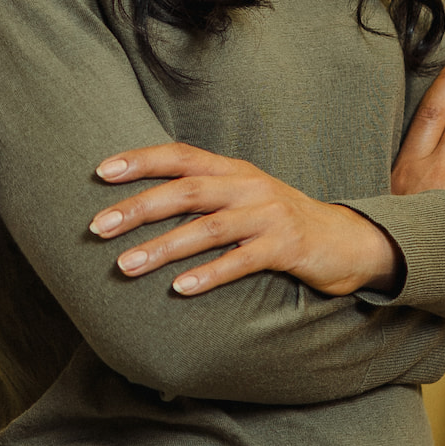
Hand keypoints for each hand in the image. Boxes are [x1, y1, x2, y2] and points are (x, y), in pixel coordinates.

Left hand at [88, 145, 399, 299]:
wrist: (346, 241)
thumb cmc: (280, 222)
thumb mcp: (243, 197)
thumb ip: (203, 194)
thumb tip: (141, 202)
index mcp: (233, 170)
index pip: (181, 156)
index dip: (141, 160)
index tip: (101, 172)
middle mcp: (249, 186)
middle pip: (186, 191)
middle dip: (138, 208)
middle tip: (98, 227)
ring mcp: (269, 216)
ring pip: (208, 228)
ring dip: (163, 248)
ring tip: (126, 266)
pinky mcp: (286, 247)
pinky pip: (241, 261)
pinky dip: (208, 274)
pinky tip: (180, 289)